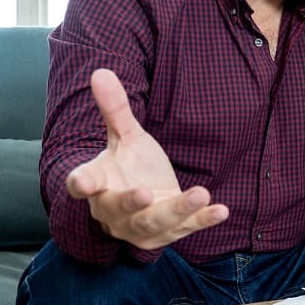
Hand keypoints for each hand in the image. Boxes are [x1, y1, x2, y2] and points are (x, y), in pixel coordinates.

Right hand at [65, 69, 228, 249]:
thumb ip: (115, 109)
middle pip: (120, 209)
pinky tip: (222, 210)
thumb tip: (101, 72)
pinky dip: (204, 219)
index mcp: (98, 184)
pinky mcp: (168, 233)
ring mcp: (141, 226)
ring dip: (178, 209)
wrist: (147, 200)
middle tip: (145, 193)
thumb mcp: (125, 137)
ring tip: (201, 193)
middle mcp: (114, 211)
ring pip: (156, 222)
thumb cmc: (129, 166)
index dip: (82, 183)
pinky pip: (187, 227)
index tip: (82, 183)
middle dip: (132, 203)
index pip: (83, 183)